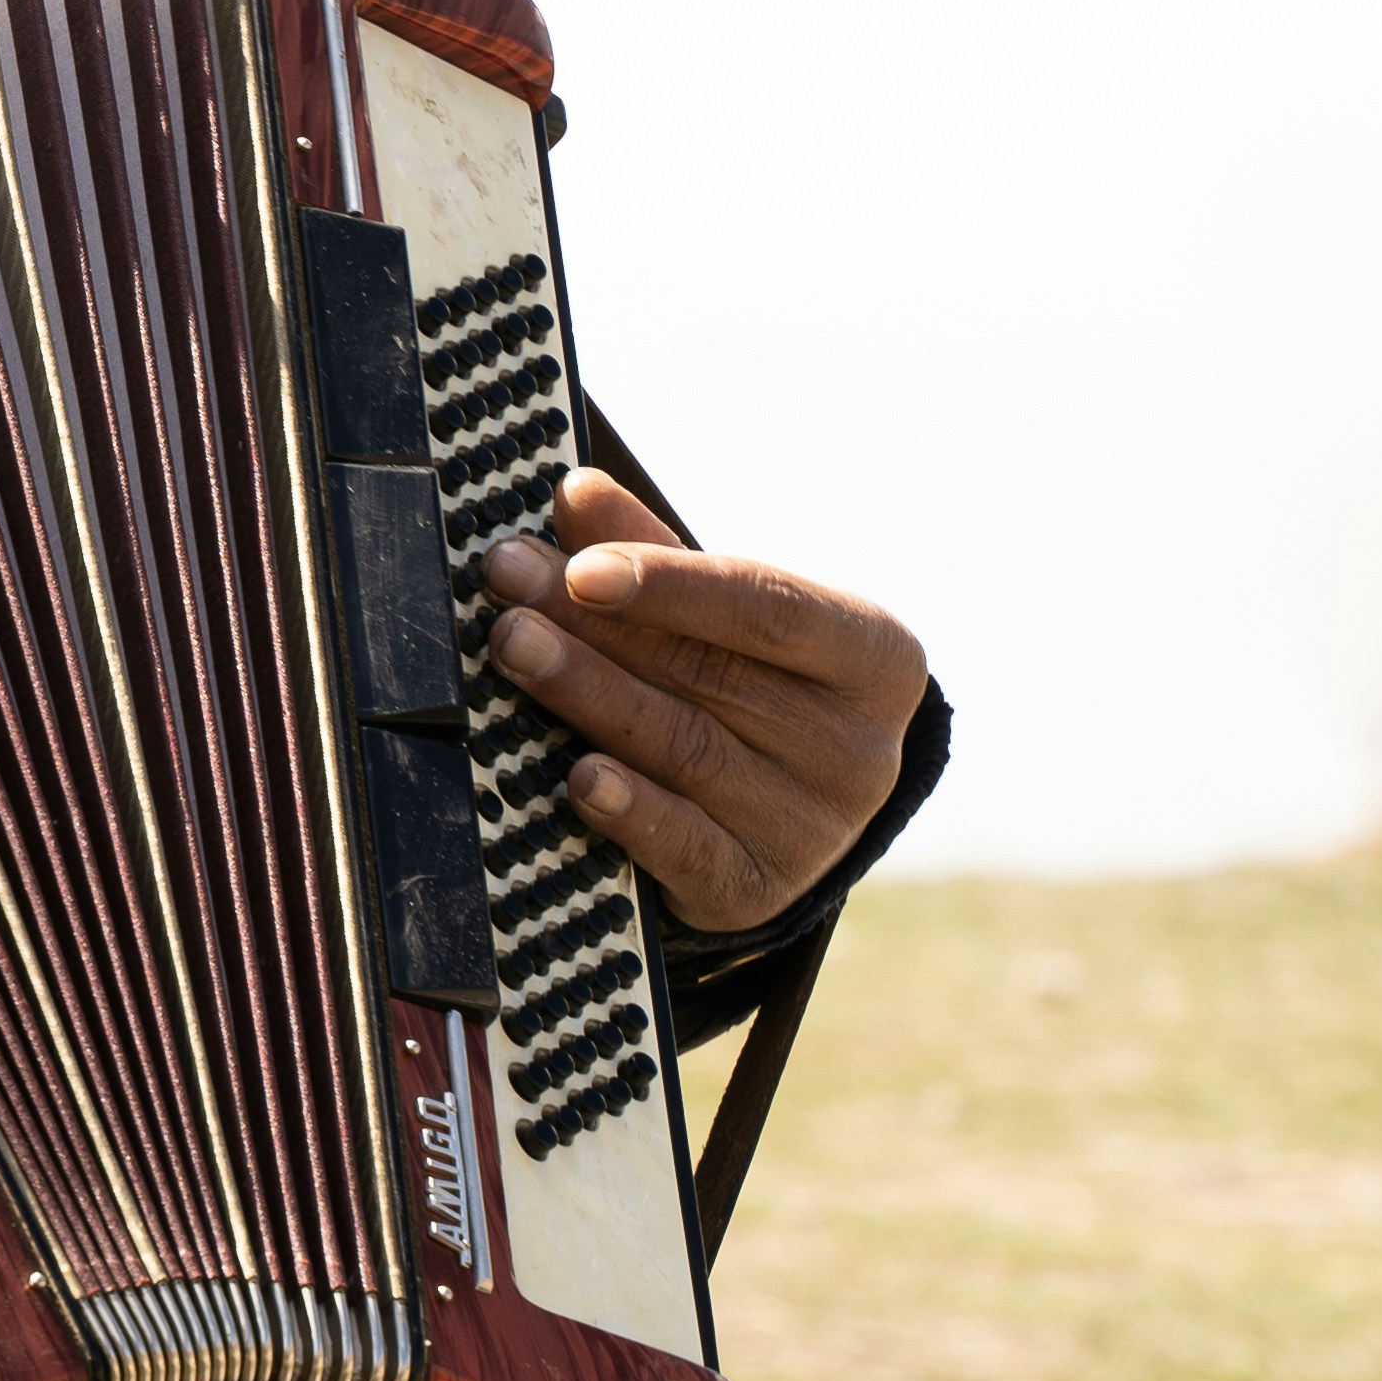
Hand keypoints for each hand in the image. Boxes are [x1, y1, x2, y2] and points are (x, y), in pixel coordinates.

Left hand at [476, 471, 925, 936]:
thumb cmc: (755, 689)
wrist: (791, 821)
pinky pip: (683, 844)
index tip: (582, 563)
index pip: (767, 607)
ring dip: (586, 694)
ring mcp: (812, 825)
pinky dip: (629, 810)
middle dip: (594, 624)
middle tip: (507, 583)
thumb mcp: (730, 620)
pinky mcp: (757, 888)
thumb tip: (576, 492)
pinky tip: (579, 778)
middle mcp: (858, 746)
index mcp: (874, 657)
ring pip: (681, 748)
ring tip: (511, 646)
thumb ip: (656, 555)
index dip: (672, 584)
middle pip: (706, 672)